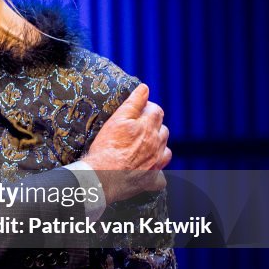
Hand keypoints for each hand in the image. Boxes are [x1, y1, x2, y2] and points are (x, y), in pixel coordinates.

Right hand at [81, 84, 171, 202]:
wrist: (103, 176)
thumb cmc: (107, 148)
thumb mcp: (117, 119)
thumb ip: (133, 103)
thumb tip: (144, 88)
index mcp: (148, 127)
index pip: (156, 110)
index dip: (147, 108)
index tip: (137, 110)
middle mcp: (156, 144)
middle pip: (162, 129)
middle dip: (153, 125)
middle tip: (136, 128)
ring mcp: (156, 162)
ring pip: (165, 149)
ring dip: (157, 144)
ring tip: (141, 145)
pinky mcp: (152, 179)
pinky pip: (161, 175)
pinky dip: (157, 169)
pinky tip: (147, 167)